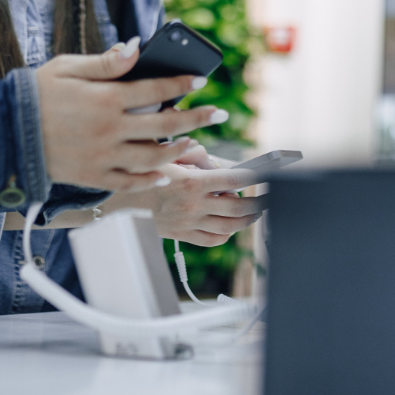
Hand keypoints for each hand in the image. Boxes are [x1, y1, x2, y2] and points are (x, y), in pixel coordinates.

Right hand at [35, 38, 225, 192]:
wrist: (2, 133)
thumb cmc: (35, 94)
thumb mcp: (66, 68)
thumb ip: (105, 62)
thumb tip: (136, 47)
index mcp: (104, 99)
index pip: (154, 89)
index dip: (180, 85)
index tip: (200, 81)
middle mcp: (108, 129)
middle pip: (164, 126)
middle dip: (197, 118)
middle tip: (219, 114)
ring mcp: (102, 156)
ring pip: (153, 158)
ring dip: (179, 150)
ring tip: (195, 142)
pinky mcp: (93, 176)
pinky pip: (130, 182)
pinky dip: (151, 180)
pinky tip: (165, 173)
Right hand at [106, 163, 263, 245]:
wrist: (124, 196)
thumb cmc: (150, 170)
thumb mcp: (173, 154)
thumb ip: (199, 156)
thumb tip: (221, 165)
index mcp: (192, 182)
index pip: (233, 179)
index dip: (254, 177)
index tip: (268, 175)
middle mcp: (193, 205)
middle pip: (238, 207)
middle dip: (259, 203)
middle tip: (270, 198)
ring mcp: (189, 223)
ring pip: (229, 226)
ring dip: (248, 218)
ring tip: (256, 211)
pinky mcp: (183, 235)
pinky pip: (213, 239)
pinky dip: (227, 233)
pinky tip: (232, 224)